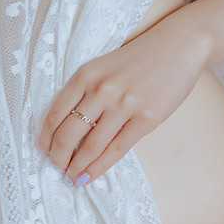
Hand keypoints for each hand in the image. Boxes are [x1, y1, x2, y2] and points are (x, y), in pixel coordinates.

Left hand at [36, 14, 210, 185]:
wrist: (179, 45)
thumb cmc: (140, 57)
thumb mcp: (104, 66)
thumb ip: (86, 91)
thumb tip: (69, 129)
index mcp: (85, 75)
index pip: (55, 114)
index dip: (46, 138)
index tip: (44, 151)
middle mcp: (101, 90)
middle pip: (68, 133)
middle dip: (58, 157)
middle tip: (57, 169)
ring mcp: (124, 105)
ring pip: (91, 146)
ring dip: (77, 167)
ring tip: (72, 178)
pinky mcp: (146, 119)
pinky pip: (117, 150)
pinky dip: (100, 167)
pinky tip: (90, 176)